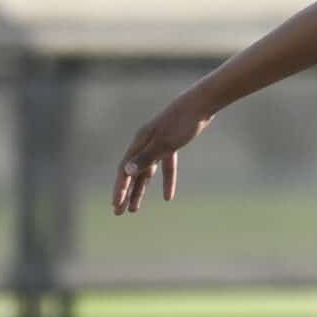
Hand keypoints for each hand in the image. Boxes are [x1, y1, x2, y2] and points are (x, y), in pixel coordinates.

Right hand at [112, 89, 216, 214]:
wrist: (201, 104)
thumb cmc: (182, 122)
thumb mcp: (165, 143)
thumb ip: (146, 158)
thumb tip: (125, 172)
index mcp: (139, 142)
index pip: (124, 170)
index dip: (120, 188)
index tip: (115, 205)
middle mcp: (144, 143)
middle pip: (132, 173)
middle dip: (125, 194)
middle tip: (118, 212)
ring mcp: (158, 144)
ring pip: (147, 172)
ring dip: (141, 190)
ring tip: (134, 209)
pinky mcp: (172, 144)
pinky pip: (165, 167)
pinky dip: (166, 181)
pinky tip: (167, 197)